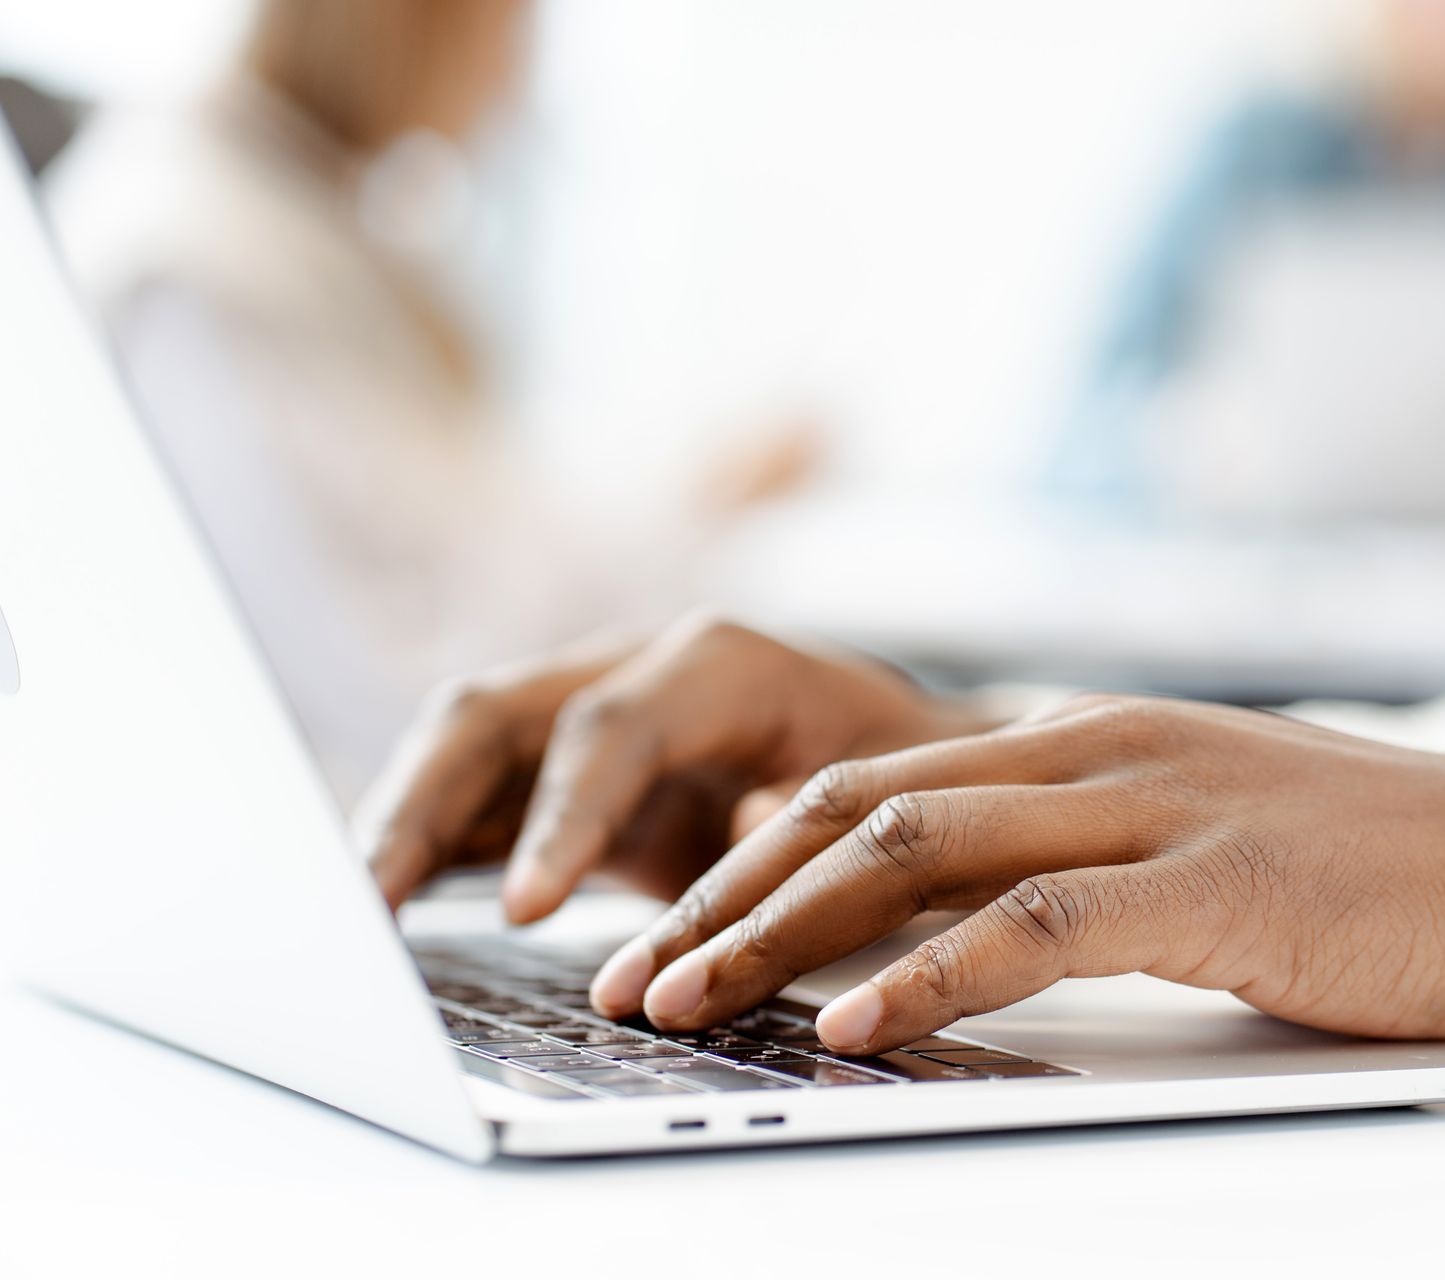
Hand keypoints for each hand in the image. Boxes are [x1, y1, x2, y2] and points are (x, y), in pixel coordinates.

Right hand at [359, 613, 993, 920]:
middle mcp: (631, 669)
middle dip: (422, 803)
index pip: (609, 727)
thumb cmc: (899, 770)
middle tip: (368, 902)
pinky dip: (420, 846)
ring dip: (396, 824)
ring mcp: (584, 713)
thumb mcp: (877, 795)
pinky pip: (474, 800)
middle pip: (495, 714)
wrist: (904, 751)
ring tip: (344, 914)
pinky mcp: (561, 771)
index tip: (526, 908)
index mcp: (717, 664)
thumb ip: (800, 821)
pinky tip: (376, 909)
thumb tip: (731, 856)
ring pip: (461, 749)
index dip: (560, 815)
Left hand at [592, 695, 1444, 1052]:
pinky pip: (1034, 925)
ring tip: (683, 1003)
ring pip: (914, 852)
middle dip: (726, 897)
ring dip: (782, 933)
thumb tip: (964, 934)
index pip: (870, 786)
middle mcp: (1093, 748)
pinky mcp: (1212, 879)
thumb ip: (1081, 861)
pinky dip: (926, 978)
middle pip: (855, 808)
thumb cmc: (1375, 870)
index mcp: (1080, 739)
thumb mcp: (1196, 839)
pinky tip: (849, 1028)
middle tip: (630, 976)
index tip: (667, 935)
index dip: (751, 862)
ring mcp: (1150, 802)